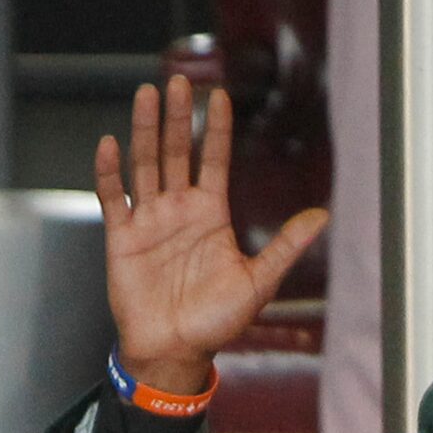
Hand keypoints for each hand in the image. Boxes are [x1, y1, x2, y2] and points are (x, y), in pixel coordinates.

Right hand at [94, 77, 327, 393]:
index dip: (217, 130)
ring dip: (146, 131)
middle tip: (179, 81)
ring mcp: (149, 220)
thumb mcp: (259, 280)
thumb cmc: (217, 321)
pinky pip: (113, 197)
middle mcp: (180, 210)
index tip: (220, 96)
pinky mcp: (122, 237)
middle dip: (179, 118)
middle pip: (178, 153)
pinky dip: (109, 171)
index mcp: (212, 216)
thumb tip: (322, 216)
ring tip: (148, 95)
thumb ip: (286, 245)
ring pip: (146, 165)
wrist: (176, 350)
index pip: (215, 162)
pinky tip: (111, 143)